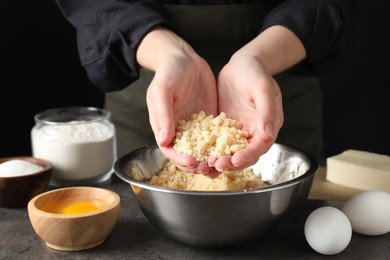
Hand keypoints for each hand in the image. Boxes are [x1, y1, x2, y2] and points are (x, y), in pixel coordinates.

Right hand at [136, 28, 217, 173]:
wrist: (185, 58)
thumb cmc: (169, 72)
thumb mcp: (162, 90)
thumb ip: (162, 114)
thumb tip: (163, 140)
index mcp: (164, 126)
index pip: (170, 150)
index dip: (180, 159)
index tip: (193, 163)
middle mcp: (179, 130)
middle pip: (186, 155)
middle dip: (198, 164)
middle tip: (211, 168)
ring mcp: (195, 127)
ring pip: (202, 150)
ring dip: (210, 159)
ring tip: (222, 165)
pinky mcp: (209, 121)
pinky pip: (215, 137)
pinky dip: (221, 146)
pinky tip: (232, 150)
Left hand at [213, 52, 283, 171]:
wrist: (242, 64)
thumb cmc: (255, 72)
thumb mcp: (262, 88)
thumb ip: (266, 111)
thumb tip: (268, 133)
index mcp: (269, 124)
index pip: (260, 146)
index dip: (248, 155)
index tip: (234, 160)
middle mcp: (256, 131)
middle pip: (246, 154)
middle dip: (233, 162)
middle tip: (217, 165)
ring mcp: (240, 130)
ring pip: (232, 151)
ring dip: (222, 158)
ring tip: (207, 162)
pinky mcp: (227, 127)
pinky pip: (220, 141)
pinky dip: (213, 148)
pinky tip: (200, 151)